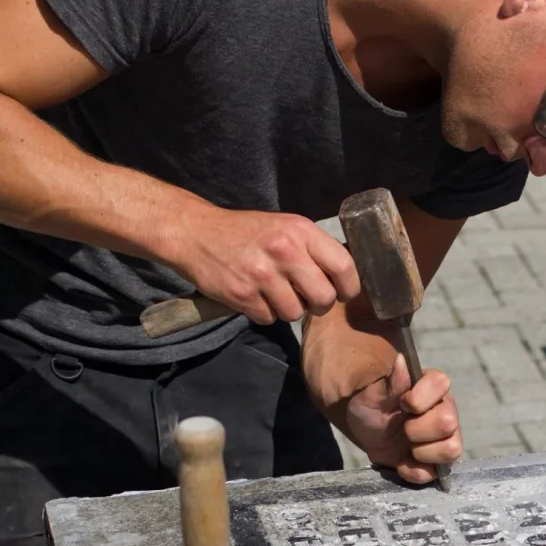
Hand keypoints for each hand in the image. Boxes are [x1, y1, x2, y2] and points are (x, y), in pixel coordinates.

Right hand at [161, 205, 358, 324]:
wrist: (196, 233)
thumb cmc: (248, 232)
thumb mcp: (285, 227)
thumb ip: (313, 248)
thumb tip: (346, 276)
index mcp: (301, 230)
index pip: (344, 266)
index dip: (349, 286)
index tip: (343, 293)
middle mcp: (284, 250)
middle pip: (324, 297)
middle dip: (319, 305)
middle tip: (308, 299)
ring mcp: (261, 273)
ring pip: (296, 313)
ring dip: (289, 310)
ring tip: (276, 294)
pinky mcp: (241, 294)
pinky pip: (269, 318)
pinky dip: (264, 313)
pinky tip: (255, 296)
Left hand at [345, 354, 461, 484]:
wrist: (366, 427)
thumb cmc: (372, 403)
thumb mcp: (374, 393)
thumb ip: (391, 382)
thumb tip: (401, 361)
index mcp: (433, 387)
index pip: (441, 385)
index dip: (418, 398)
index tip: (402, 404)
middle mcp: (445, 410)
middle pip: (448, 422)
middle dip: (417, 429)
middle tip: (402, 428)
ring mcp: (445, 438)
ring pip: (451, 450)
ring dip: (421, 452)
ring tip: (406, 446)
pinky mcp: (437, 462)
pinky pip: (435, 473)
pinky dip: (414, 471)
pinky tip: (403, 462)